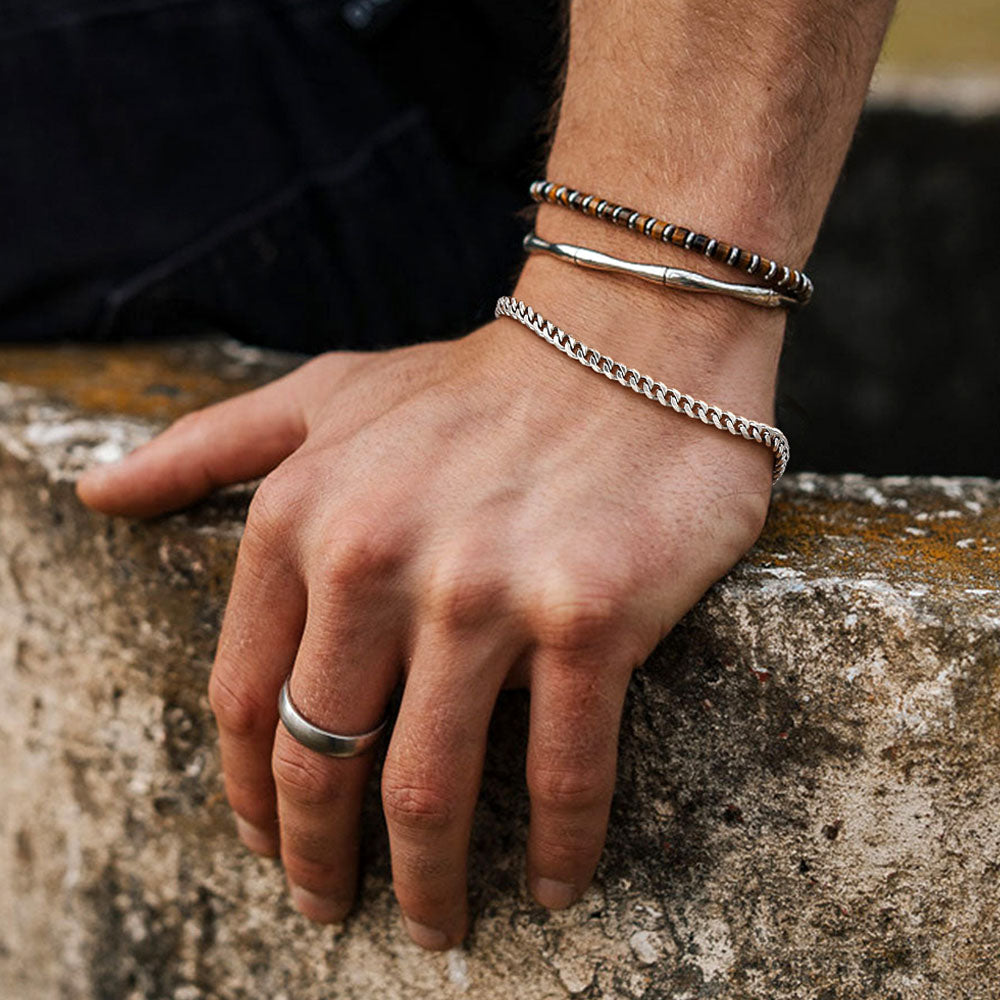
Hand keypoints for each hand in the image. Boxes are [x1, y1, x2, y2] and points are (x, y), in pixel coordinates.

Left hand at [77, 302, 773, 949]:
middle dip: (321, 862)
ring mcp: (483, 592)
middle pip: (322, 763)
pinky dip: (560, 850)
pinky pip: (563, 771)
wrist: (630, 347)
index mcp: (302, 516)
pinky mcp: (587, 616)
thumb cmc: (477, 384)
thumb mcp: (328, 394)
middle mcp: (377, 558)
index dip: (252, 798)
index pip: (247, 702)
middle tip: (335, 910)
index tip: (273, 847)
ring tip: (440, 923)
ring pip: (429, 790)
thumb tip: (97, 491)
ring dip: (431, 886)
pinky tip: (558, 887)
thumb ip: (210, 445)